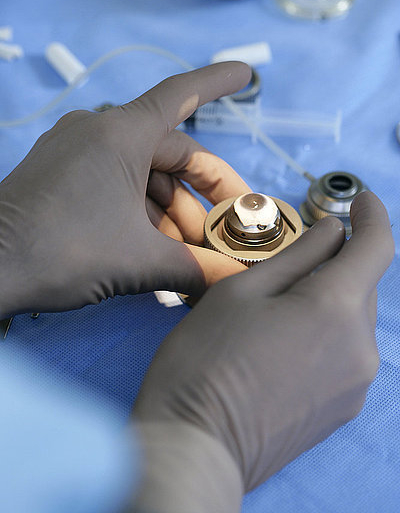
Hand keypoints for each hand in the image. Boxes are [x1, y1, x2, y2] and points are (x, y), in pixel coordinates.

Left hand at [0, 62, 251, 317]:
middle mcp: (99, 131)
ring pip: (143, 173)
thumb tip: (234, 282)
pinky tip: (154, 245)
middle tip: (226, 230)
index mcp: (122, 134)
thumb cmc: (63, 251)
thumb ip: (194, 269)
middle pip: (169, 151)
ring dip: (171, 210)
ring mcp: (76, 150)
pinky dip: (141, 210)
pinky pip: (116, 181)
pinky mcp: (61, 171)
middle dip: (201, 194)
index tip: (247, 74)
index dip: (218, 83)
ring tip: (188, 251)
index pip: (181, 94)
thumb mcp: (138, 261)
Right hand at [132, 192, 393, 512]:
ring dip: (328, 300)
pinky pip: (346, 352)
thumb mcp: (242, 291)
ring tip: (277, 310)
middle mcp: (362, 347)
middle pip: (361, 285)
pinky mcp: (344, 409)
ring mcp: (357, 384)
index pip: (377, 247)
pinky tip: (284, 343)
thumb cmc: (205, 359)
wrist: (195, 447)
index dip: (373, 215)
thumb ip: (298, 255)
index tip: (361, 198)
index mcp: (336, 308)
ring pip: (353, 319)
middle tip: (290, 260)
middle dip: (336, 262)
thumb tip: (334, 231)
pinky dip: (326, 332)